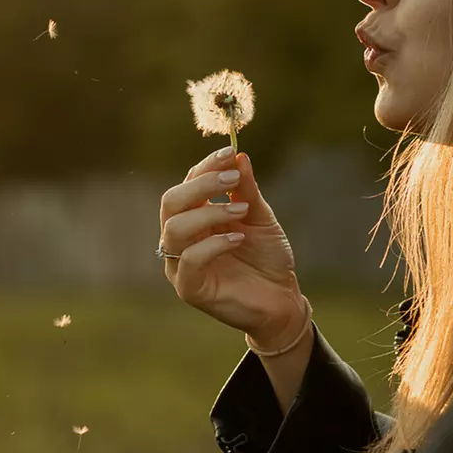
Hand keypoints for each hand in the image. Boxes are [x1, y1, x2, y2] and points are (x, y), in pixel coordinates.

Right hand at [158, 146, 304, 343]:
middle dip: (201, 185)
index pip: (187, 185)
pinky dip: (214, 244)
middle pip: (171, 202)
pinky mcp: (189, 288)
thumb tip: (238, 156)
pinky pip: (189, 260)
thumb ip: (246, 191)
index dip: (205, 166)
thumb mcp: (259, 217)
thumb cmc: (267, 258)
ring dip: (208, 213)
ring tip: (241, 211)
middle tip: (232, 180)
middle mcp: (181, 239)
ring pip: (174, 228)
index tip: (230, 152)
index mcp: (194, 218)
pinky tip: (239, 238)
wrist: (281, 299)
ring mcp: (180, 265)